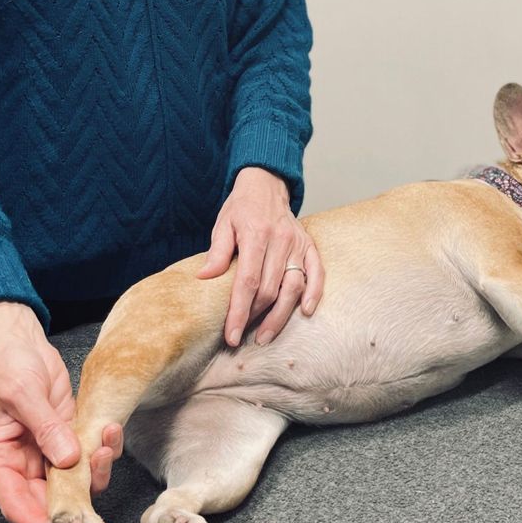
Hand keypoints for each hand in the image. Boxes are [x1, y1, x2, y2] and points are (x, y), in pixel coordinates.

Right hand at [0, 302, 121, 522]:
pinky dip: (103, 451)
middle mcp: (21, 465)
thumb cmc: (8, 365)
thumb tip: (68, 460)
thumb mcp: (22, 393)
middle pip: (49, 503)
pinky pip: (87, 458)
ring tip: (106, 447)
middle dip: (78, 515)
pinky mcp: (66, 440)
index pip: (17, 505)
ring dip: (96, 474)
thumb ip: (45, 427)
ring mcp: (45, 454)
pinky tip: (110, 432)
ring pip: (74, 483)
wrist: (19, 342)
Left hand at [195, 167, 321, 346]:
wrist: (265, 185)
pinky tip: (305, 312)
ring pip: (293, 287)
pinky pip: (317, 272)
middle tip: (242, 337)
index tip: (231, 335)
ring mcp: (298, 244)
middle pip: (270, 289)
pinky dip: (314, 293)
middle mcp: (280, 240)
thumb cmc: (241, 208)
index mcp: (256, 235)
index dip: (239, 311)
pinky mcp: (309, 246)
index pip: (247, 281)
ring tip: (265, 336)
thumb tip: (204, 278)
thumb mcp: (223, 225)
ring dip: (280, 316)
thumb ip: (216, 252)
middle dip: (255, 318)